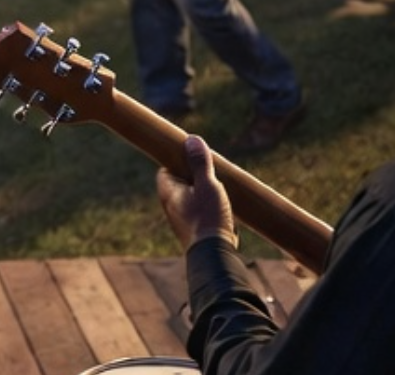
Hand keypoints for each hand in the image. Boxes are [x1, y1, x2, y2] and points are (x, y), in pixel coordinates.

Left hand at [156, 134, 237, 250]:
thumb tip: (192, 139)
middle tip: (213, 176)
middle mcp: (171, 205)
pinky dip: (213, 209)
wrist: (214, 255)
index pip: (167, 168)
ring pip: (194, 198)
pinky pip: (203, 213)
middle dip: (198, 178)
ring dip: (208, 195)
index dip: (181, 161)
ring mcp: (182, 219)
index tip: (195, 158)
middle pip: (182, 183)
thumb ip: (200, 164)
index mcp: (168, 191)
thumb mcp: (207, 185)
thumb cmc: (207, 217)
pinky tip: (226, 211)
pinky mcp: (195, 230)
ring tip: (222, 194)